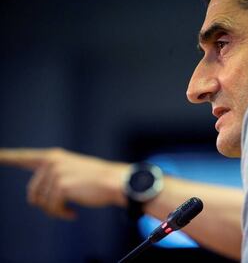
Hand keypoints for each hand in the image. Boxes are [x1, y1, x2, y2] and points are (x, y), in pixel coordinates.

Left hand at [0, 148, 129, 219]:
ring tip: (69, 207)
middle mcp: (52, 162)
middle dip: (46, 203)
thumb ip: (53, 174)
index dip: (6, 157)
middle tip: (62, 206)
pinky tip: (72, 212)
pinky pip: (52, 208)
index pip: (23, 157)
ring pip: (42, 202)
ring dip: (56, 210)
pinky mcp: (61, 185)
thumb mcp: (72, 169)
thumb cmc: (96, 179)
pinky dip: (61, 214)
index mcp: (53, 156)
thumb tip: (35, 194)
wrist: (115, 181)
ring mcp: (56, 172)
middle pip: (33, 192)